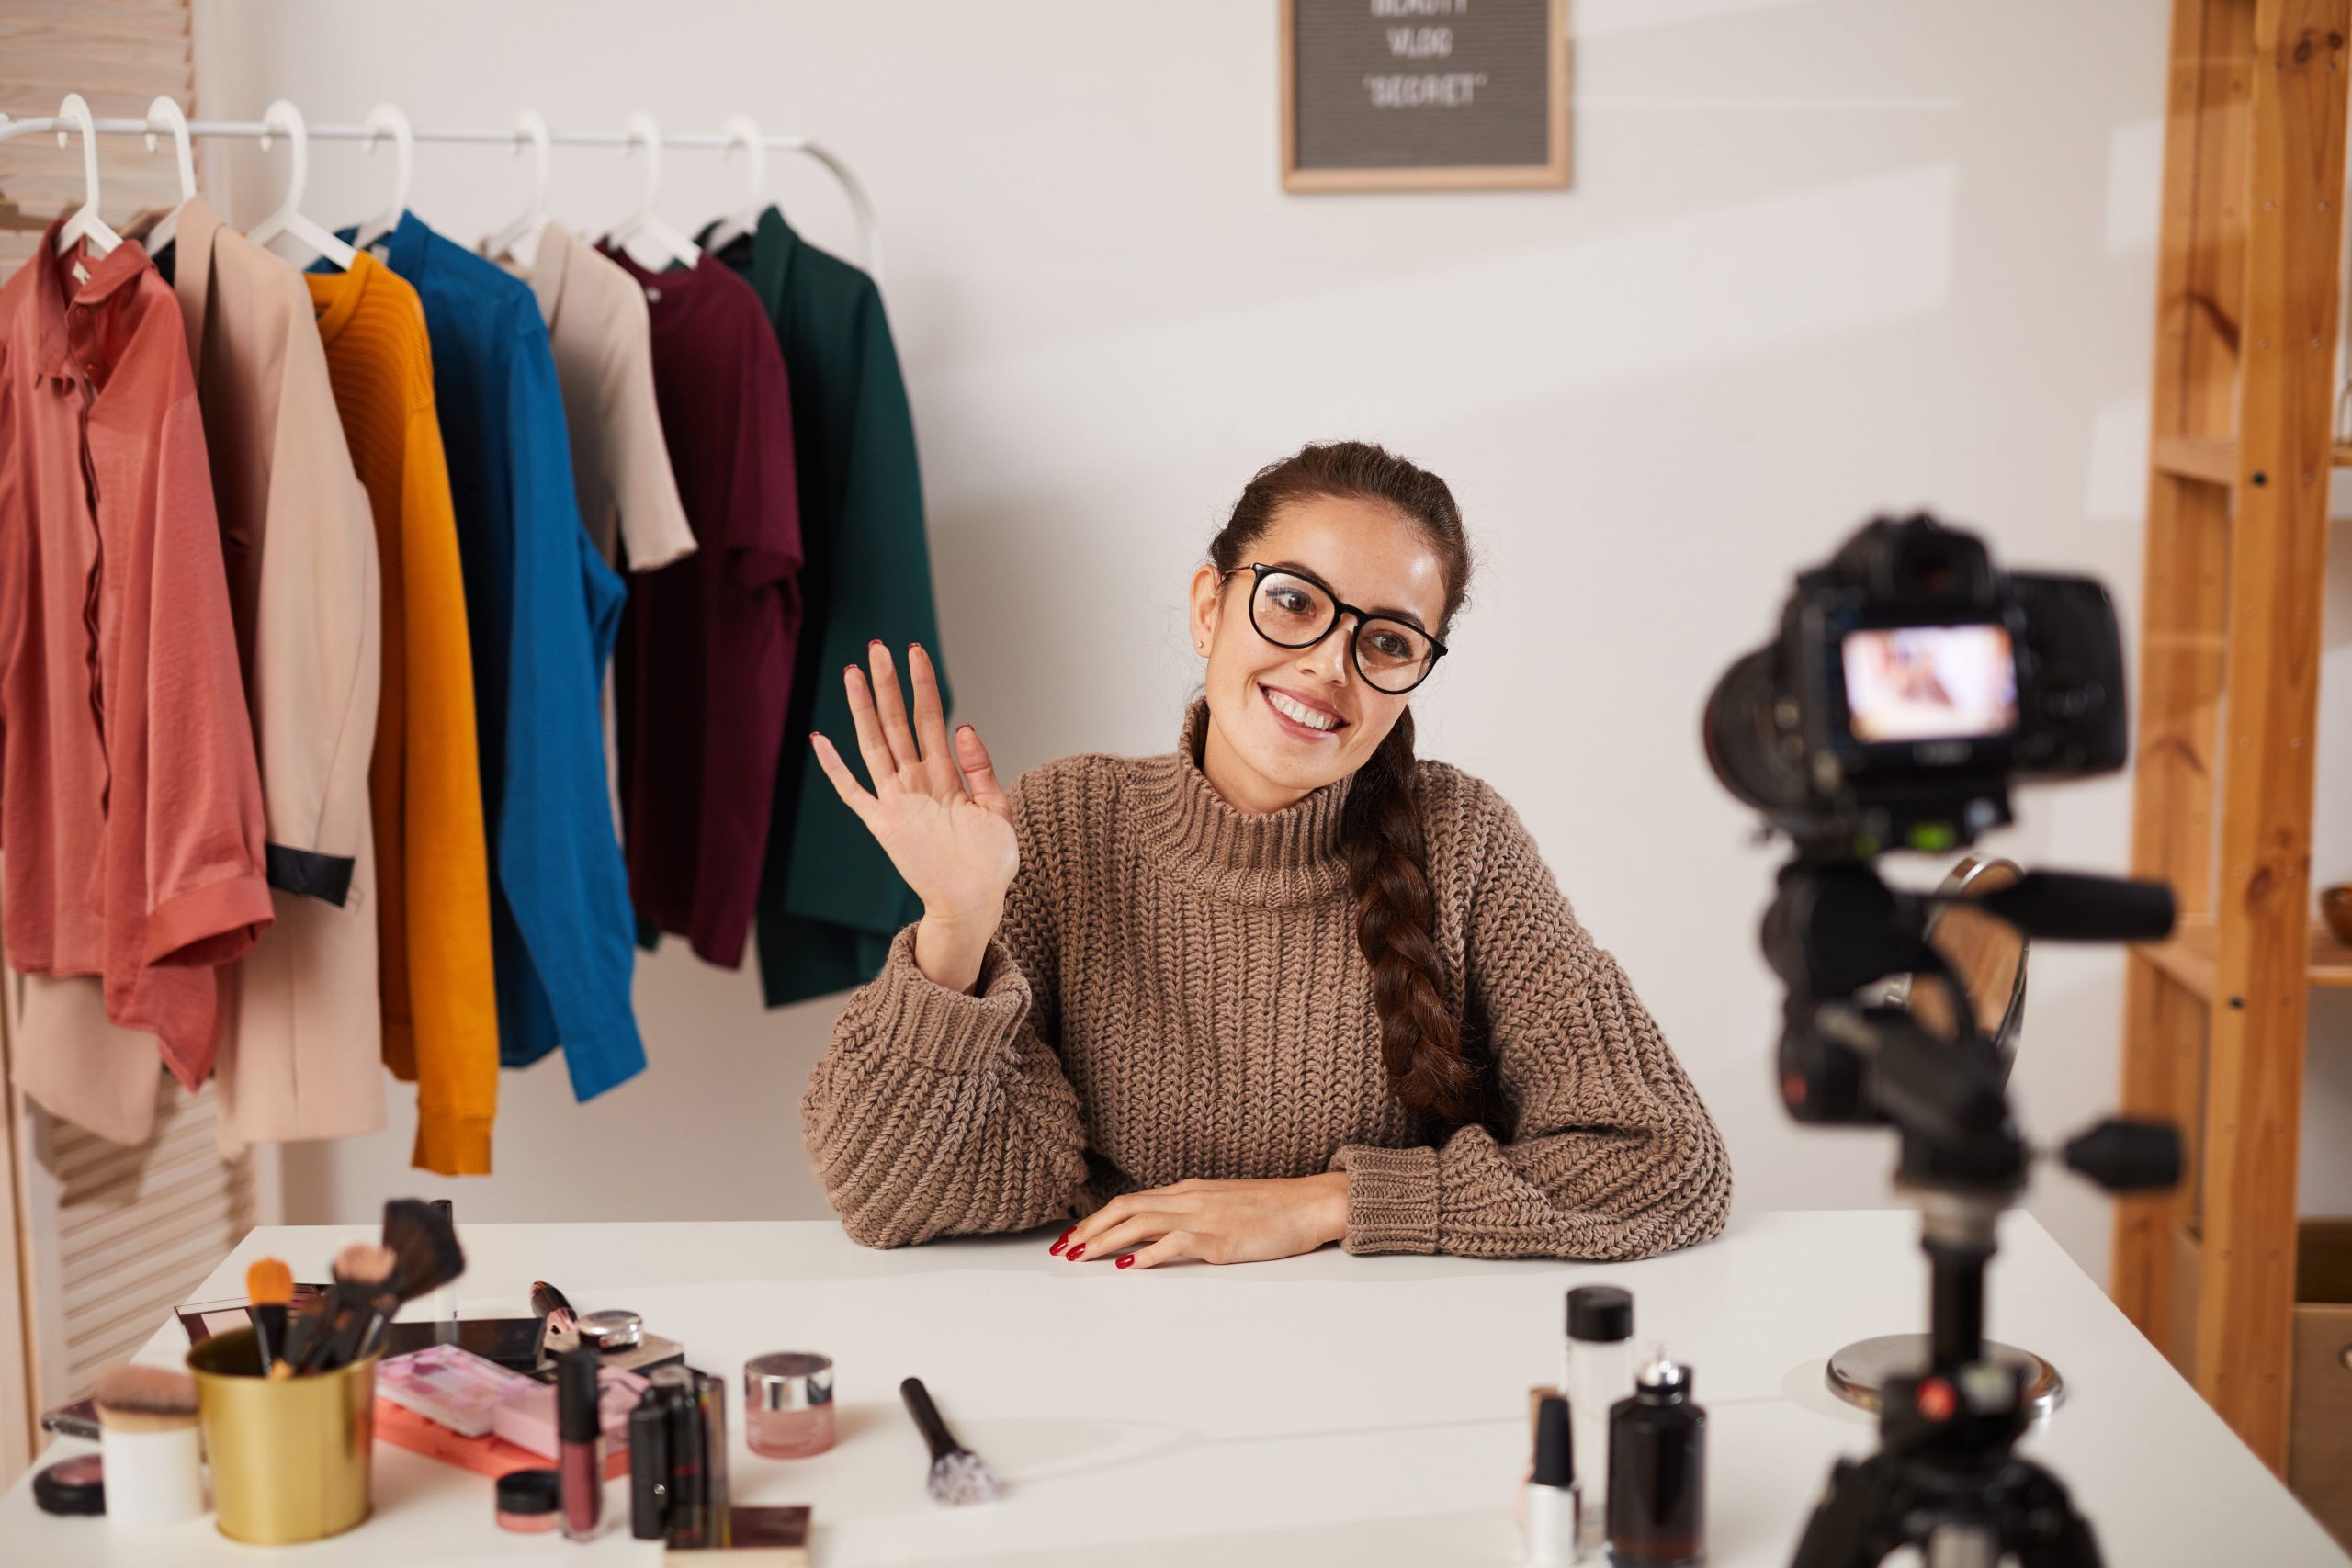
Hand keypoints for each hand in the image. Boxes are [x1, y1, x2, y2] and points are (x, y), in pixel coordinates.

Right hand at [811, 642, 1015, 931]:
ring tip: (852, 673)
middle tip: (877, 646)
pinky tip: (819, 740)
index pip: (930, 719)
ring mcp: (897, 802)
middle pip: (898, 723)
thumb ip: (981, 768)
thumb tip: (964, 726)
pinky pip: (853, 793)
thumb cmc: (991, 862)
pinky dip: (835, 768)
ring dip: (864, 709)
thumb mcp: (998, 810)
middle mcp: (916, 783)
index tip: (914, 651)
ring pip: (875, 745)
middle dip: (888, 684)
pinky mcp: (883, 826)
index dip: (923, 685)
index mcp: (946, 776)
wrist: (976, 903)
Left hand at [1052, 1174, 1349, 1269]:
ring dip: (1106, 1241)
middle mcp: (1189, 1198)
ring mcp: (1203, 1216)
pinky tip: (1129, 1268)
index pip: (1131, 1201)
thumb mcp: (1223, 1205)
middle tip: (1063, 1249)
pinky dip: (1147, 1255)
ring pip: (1141, 1222)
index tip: (1074, 1236)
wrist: (1310, 1203)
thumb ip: (1192, 1214)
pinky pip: (1175, 1243)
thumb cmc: (1272, 1209)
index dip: (1097, 1218)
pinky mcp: (1219, 1238)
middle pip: (1125, 1207)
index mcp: (1188, 1190)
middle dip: (1089, 1228)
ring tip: (1081, 1257)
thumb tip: (1161, 1233)